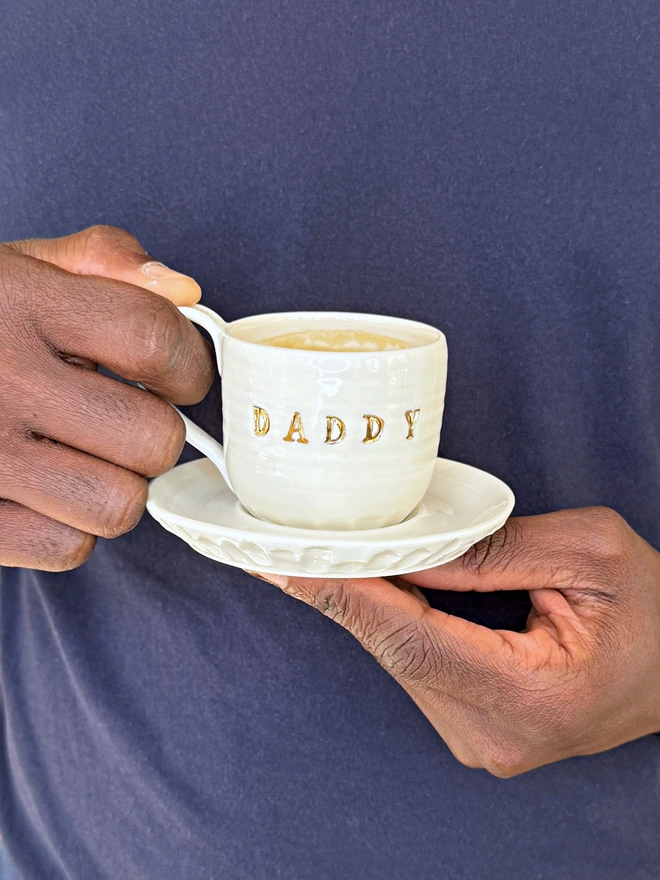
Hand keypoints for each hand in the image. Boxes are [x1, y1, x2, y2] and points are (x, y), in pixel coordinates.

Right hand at [0, 225, 213, 569]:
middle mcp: (0, 380)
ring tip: (80, 455)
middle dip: (153, 431)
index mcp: (19, 305)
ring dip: (116, 484)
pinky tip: (44, 491)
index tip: (178, 375)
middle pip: (152, 438)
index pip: (154, 340)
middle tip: (121, 418)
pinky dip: (69, 527)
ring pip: (119, 504)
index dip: (188, 364)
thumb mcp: (16, 268)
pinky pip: (67, 547)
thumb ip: (102, 261)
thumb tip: (184, 291)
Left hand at [248, 507, 659, 775]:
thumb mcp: (590, 552)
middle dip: (345, 590)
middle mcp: (497, 734)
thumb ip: (497, 551)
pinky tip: (374, 585)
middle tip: (292, 540)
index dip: (346, 597)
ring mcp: (482, 741)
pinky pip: (415, 667)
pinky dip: (391, 622)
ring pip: (398, 659)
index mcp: (536, 695)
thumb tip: (412, 549)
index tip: (288, 564)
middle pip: (396, 651)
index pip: (413, 642)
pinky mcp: (472, 729)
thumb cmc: (653, 610)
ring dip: (366, 604)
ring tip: (336, 553)